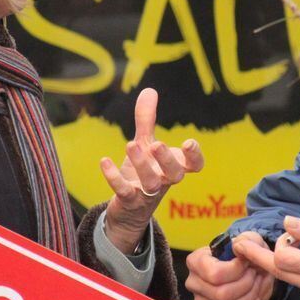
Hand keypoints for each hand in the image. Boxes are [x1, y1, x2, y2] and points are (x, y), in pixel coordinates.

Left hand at [100, 88, 203, 253]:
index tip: (189, 143)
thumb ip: (147, 119)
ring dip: (142, 165)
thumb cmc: (143, 172)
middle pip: (175, 174)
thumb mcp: (145, 143)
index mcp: (174, 167)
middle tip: (157, 144)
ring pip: (151, 183)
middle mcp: (164, 181)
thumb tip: (149, 90)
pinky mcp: (129, 201)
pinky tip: (105, 161)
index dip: (195, 156)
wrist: (129, 209)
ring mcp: (147, 193)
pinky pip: (124, 191)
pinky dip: (114, 177)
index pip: (194, 165)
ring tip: (131, 144)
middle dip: (167, 159)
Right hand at [186, 232, 275, 299]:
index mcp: (195, 261)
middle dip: (247, 283)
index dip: (236, 270)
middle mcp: (194, 283)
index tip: (247, 262)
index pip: (214, 274)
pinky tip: (255, 296)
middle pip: (223, 294)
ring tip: (258, 282)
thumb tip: (239, 249)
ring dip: (252, 295)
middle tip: (256, 273)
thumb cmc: (243, 253)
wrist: (245, 270)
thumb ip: (246, 241)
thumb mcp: (247, 239)